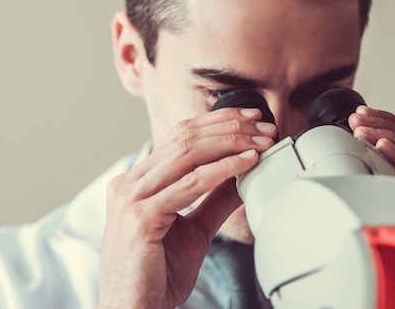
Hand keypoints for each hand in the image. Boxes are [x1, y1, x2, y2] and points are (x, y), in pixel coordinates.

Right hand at [97, 107, 275, 308]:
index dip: (217, 121)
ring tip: (261, 142)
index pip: (180, 135)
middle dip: (230, 127)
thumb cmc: (156, 276)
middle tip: (264, 127)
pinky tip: (246, 163)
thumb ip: (215, 199)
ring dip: (231, 143)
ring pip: (187, 153)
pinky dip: (222, 169)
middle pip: (185, 136)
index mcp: (138, 181)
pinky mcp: (140, 217)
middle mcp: (130, 183)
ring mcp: (131, 198)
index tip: (251, 119)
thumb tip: (244, 173)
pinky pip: (189, 184)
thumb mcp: (194, 230)